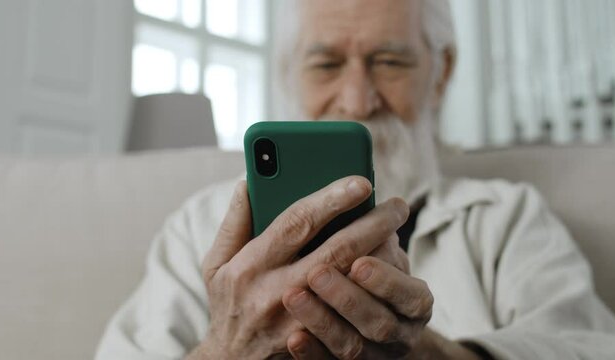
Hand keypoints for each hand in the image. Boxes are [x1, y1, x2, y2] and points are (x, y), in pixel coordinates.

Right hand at [188, 177, 408, 358]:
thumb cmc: (228, 303)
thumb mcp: (216, 265)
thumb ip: (233, 224)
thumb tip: (245, 184)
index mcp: (250, 265)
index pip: (295, 223)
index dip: (330, 199)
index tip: (360, 182)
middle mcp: (275, 291)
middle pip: (334, 251)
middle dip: (371, 224)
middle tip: (398, 206)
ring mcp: (298, 321)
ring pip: (350, 283)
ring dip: (380, 256)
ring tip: (396, 233)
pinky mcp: (316, 341)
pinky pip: (353, 312)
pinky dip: (374, 289)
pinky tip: (388, 269)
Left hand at [282, 235, 433, 358]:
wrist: (369, 329)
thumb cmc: (371, 275)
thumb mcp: (387, 256)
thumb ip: (375, 235)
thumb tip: (357, 196)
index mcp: (415, 300)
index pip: (411, 294)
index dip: (387, 279)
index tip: (359, 261)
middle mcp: (399, 333)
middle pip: (378, 322)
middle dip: (347, 297)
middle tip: (317, 272)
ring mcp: (373, 356)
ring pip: (352, 347)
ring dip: (322, 321)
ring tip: (294, 295)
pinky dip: (311, 352)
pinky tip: (293, 337)